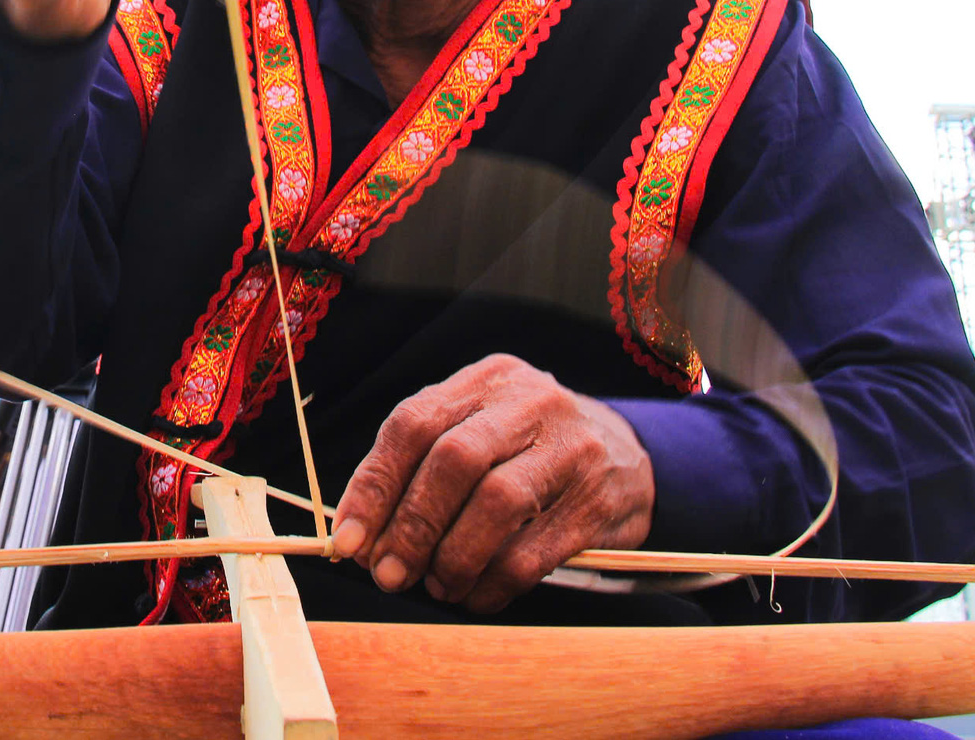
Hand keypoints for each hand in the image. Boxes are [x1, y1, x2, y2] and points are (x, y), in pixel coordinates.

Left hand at [331, 354, 654, 613]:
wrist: (625, 457)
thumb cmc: (525, 451)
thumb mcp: (477, 431)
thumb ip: (419, 467)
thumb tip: (358, 536)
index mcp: (485, 380)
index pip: (413, 424)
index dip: (374, 486)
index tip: (350, 541)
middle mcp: (529, 403)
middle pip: (453, 461)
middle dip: (411, 527)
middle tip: (389, 575)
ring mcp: (569, 448)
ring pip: (496, 503)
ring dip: (452, 557)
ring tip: (435, 586)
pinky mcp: (597, 499)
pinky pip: (534, 550)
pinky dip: (493, 582)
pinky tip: (474, 595)